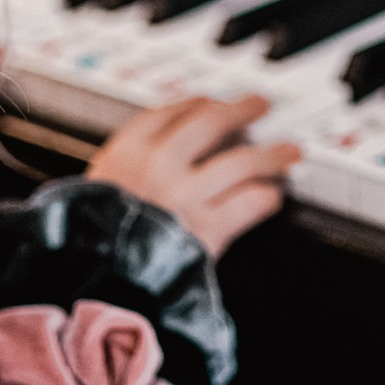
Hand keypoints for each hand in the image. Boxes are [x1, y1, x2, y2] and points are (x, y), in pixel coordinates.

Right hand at [85, 96, 294, 257]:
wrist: (98, 281)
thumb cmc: (93, 241)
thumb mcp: (99, 190)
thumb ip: (127, 169)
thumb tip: (162, 153)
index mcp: (126, 152)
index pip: (170, 111)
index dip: (199, 103)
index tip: (213, 103)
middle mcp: (158, 165)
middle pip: (211, 123)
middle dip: (241, 110)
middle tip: (259, 105)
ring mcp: (185, 195)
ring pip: (242, 161)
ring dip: (272, 154)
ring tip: (290, 151)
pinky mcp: (207, 228)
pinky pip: (249, 203)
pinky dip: (267, 197)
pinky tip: (273, 196)